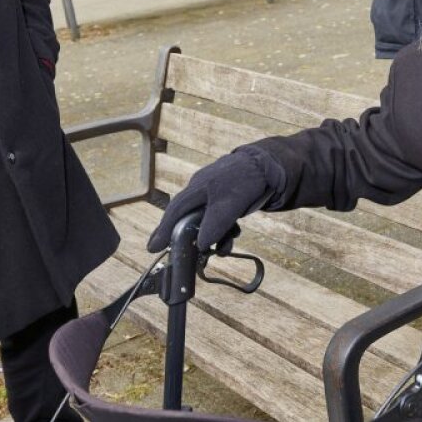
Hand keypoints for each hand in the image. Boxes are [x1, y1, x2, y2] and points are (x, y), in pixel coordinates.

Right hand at [147, 150, 275, 251]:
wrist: (270, 166)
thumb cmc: (245, 181)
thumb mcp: (229, 206)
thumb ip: (214, 226)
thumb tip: (200, 245)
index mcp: (197, 188)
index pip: (175, 211)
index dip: (163, 230)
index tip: (152, 247)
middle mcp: (201, 191)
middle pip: (186, 218)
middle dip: (183, 238)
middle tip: (175, 254)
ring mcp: (213, 194)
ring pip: (205, 221)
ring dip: (213, 237)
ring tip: (223, 250)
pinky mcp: (226, 199)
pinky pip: (219, 219)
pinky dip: (225, 230)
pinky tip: (234, 236)